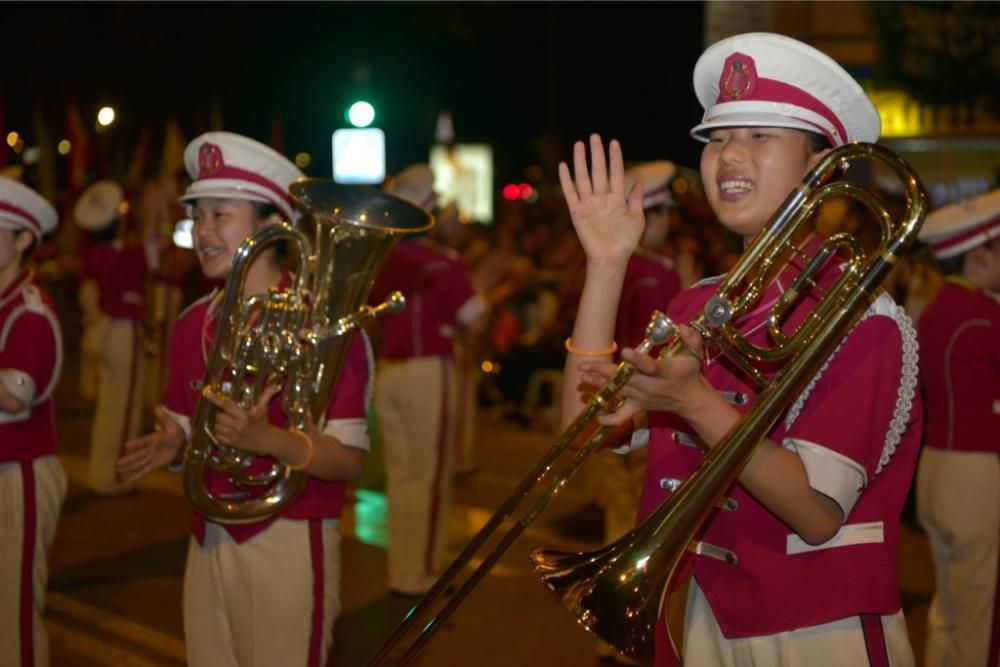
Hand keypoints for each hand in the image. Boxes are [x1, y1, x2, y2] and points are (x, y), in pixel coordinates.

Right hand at [117, 406, 184, 484]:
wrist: (183, 443)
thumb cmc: (176, 432)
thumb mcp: (172, 425)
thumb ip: (164, 417)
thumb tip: (157, 407)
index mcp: (154, 439)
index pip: (144, 441)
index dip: (136, 444)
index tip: (126, 445)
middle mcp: (150, 449)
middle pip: (138, 456)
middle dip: (128, 460)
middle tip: (117, 464)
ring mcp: (151, 458)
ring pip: (139, 464)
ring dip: (129, 468)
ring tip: (117, 471)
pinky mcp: (155, 464)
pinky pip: (145, 471)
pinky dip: (137, 476)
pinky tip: (128, 481)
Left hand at [201, 383, 282, 454]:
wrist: (267, 440)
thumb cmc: (263, 422)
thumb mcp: (263, 408)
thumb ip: (266, 396)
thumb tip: (275, 386)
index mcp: (246, 416)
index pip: (227, 406)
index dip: (216, 400)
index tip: (208, 395)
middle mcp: (239, 426)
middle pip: (219, 417)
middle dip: (219, 414)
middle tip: (224, 413)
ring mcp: (234, 436)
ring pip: (217, 427)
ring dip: (218, 423)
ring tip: (223, 421)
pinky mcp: (232, 443)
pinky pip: (218, 437)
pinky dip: (219, 432)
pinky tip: (224, 429)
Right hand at [558, 134, 644, 268]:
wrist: (611, 257)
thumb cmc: (626, 242)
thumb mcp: (637, 219)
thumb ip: (636, 200)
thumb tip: (639, 183)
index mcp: (617, 199)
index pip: (616, 173)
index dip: (615, 158)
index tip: (614, 142)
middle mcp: (601, 198)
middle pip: (598, 171)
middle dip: (597, 153)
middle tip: (594, 136)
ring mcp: (588, 204)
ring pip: (584, 178)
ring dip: (581, 161)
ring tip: (579, 144)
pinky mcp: (577, 212)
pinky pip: (570, 193)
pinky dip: (566, 180)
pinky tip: (564, 166)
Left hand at [578, 325, 709, 426]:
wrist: (691, 400)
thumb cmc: (690, 373)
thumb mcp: (695, 354)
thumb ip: (691, 339)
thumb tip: (682, 326)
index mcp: (663, 373)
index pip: (649, 366)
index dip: (637, 360)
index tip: (624, 351)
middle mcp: (650, 386)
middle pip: (625, 379)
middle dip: (604, 371)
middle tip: (584, 365)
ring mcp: (642, 398)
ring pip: (618, 391)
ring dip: (599, 384)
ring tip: (583, 376)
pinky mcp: (638, 407)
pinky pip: (622, 416)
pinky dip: (609, 419)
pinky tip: (596, 415)